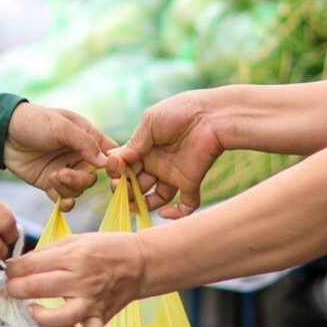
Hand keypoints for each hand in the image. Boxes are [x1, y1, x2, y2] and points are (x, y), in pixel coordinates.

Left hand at [3, 103, 113, 211]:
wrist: (2, 133)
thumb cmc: (33, 121)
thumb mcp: (60, 126)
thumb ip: (84, 142)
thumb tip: (104, 162)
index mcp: (87, 137)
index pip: (110, 153)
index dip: (114, 166)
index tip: (110, 173)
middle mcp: (79, 155)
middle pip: (94, 177)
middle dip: (81, 179)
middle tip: (63, 173)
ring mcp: (65, 170)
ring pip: (79, 189)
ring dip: (68, 187)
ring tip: (52, 177)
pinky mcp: (50, 183)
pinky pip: (64, 197)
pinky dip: (63, 200)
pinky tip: (59, 200)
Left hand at [4, 232, 145, 326]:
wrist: (140, 262)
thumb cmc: (106, 248)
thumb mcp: (76, 239)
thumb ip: (48, 252)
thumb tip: (19, 264)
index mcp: (74, 256)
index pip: (31, 264)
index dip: (12, 269)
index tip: (7, 271)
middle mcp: (82, 280)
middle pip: (37, 287)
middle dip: (15, 288)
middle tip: (12, 287)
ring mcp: (92, 302)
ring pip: (60, 318)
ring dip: (39, 315)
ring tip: (33, 308)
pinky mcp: (101, 318)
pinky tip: (62, 325)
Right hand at [106, 90, 223, 218]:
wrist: (211, 115)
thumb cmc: (179, 112)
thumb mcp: (150, 122)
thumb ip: (134, 143)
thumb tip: (116, 160)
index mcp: (144, 149)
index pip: (125, 167)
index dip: (117, 171)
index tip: (115, 168)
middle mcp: (156, 164)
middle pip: (136, 185)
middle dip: (125, 190)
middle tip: (121, 188)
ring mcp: (173, 174)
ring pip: (155, 199)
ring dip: (142, 205)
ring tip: (133, 205)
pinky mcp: (190, 182)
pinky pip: (185, 205)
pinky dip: (176, 215)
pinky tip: (164, 213)